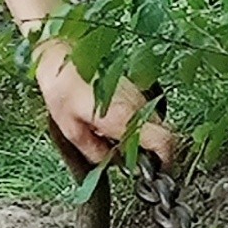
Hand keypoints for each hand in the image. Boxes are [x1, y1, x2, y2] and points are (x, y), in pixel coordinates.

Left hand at [33, 35, 176, 173]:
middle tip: (133, 158)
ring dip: (144, 135)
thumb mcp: (72, 132)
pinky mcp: (134, 86)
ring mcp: (138, 93)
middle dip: (153, 151)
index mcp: (123, 118)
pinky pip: (144, 110)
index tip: (157, 171)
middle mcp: (137, 104)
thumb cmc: (62, 90)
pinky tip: (114, 122)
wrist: (61, 56)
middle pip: (164, 134)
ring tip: (117, 138)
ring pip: (155, 122)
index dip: (166, 160)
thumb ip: (95, 153)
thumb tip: (111, 163)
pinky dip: (137, 121)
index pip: (164, 141)